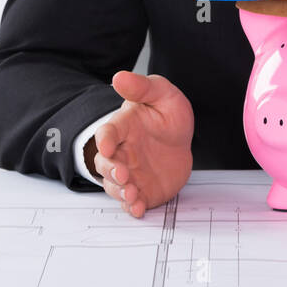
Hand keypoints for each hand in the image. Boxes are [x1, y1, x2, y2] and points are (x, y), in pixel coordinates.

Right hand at [88, 71, 193, 218]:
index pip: (107, 133)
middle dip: (111, 171)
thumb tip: (119, 76)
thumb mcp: (161, 93)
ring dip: (120, 192)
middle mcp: (122, 152)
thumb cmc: (167, 115)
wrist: (182, 139)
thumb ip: (141, 87)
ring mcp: (130, 173)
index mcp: (123, 127)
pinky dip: (132, 208)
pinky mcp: (142, 189)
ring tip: (132, 194)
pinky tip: (138, 209)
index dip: (105, 140)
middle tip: (122, 174)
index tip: (108, 147)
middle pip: (106, 164)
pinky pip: (132, 202)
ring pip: (116, 186)